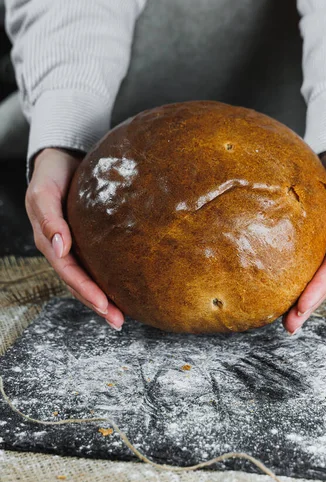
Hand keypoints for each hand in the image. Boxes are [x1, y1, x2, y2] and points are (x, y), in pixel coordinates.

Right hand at [25, 147, 124, 329]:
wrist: (62, 160)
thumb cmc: (51, 175)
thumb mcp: (43, 192)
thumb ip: (48, 217)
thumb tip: (60, 246)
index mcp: (49, 241)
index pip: (69, 272)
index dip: (85, 290)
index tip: (104, 304)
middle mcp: (63, 249)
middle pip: (79, 284)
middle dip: (98, 305)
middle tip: (119, 322)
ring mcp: (75, 247)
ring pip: (89, 278)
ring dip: (104, 299)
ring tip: (123, 317)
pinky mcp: (88, 241)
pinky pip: (98, 264)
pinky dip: (110, 279)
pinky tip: (126, 289)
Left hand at [283, 147, 325, 334]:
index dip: (318, 290)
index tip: (301, 306)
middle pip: (321, 282)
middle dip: (307, 306)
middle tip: (289, 326)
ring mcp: (322, 244)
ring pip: (310, 276)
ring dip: (297, 298)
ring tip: (282, 320)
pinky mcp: (307, 236)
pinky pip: (298, 260)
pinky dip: (288, 276)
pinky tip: (274, 287)